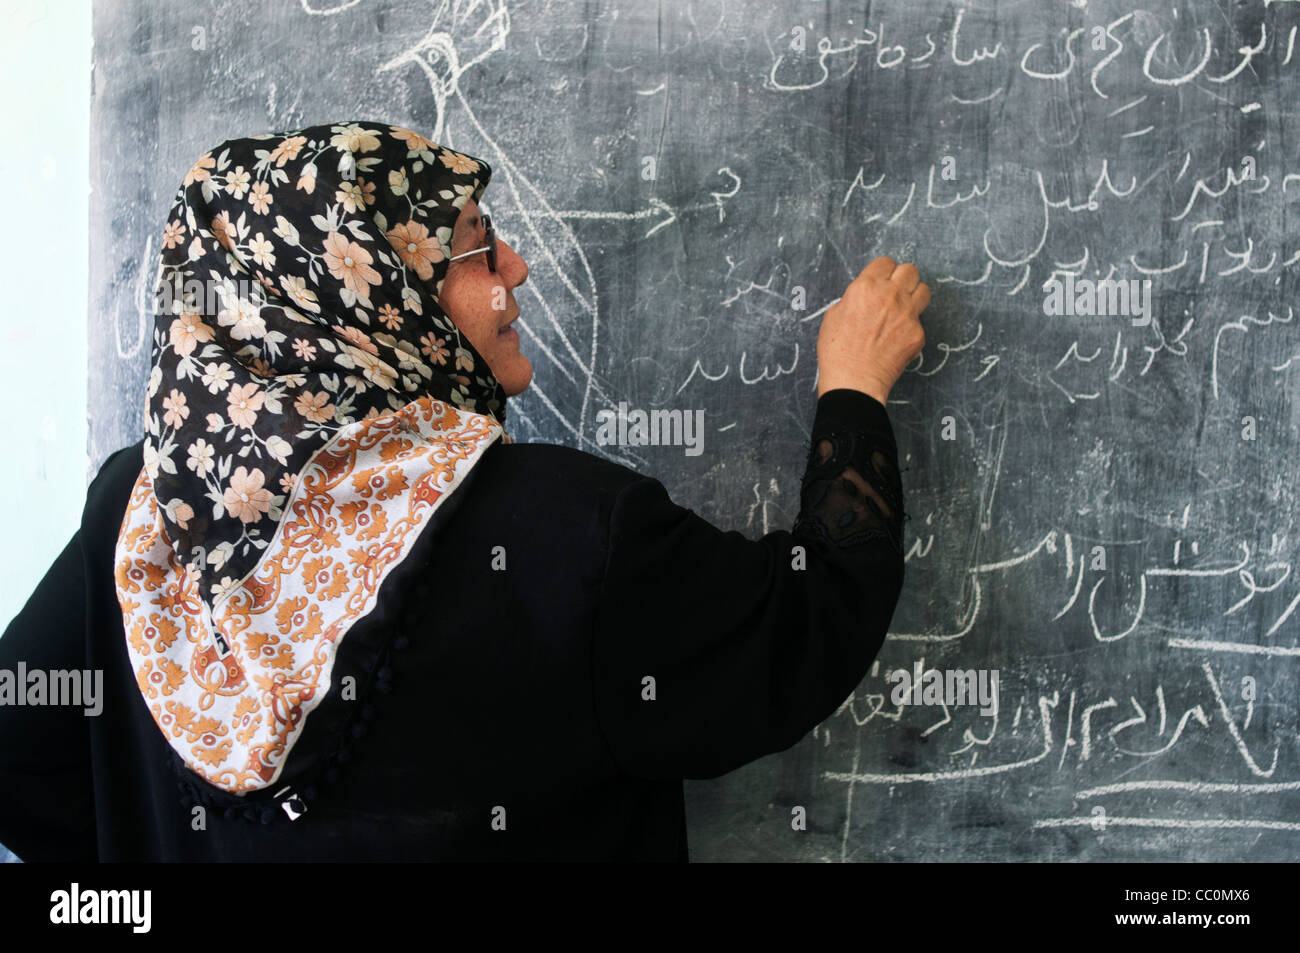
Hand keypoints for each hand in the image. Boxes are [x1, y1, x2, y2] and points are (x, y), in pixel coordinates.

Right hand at [816, 257, 928, 403]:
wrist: (854, 380)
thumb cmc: (837, 351)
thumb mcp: (834, 315)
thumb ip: (854, 298)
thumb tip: (865, 298)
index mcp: (866, 287)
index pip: (886, 263)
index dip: (882, 272)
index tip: (881, 281)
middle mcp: (890, 295)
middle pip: (910, 271)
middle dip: (902, 279)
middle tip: (895, 292)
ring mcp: (908, 314)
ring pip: (924, 290)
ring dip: (914, 296)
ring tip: (903, 309)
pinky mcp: (918, 333)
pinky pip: (919, 321)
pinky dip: (910, 327)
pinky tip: (897, 339)